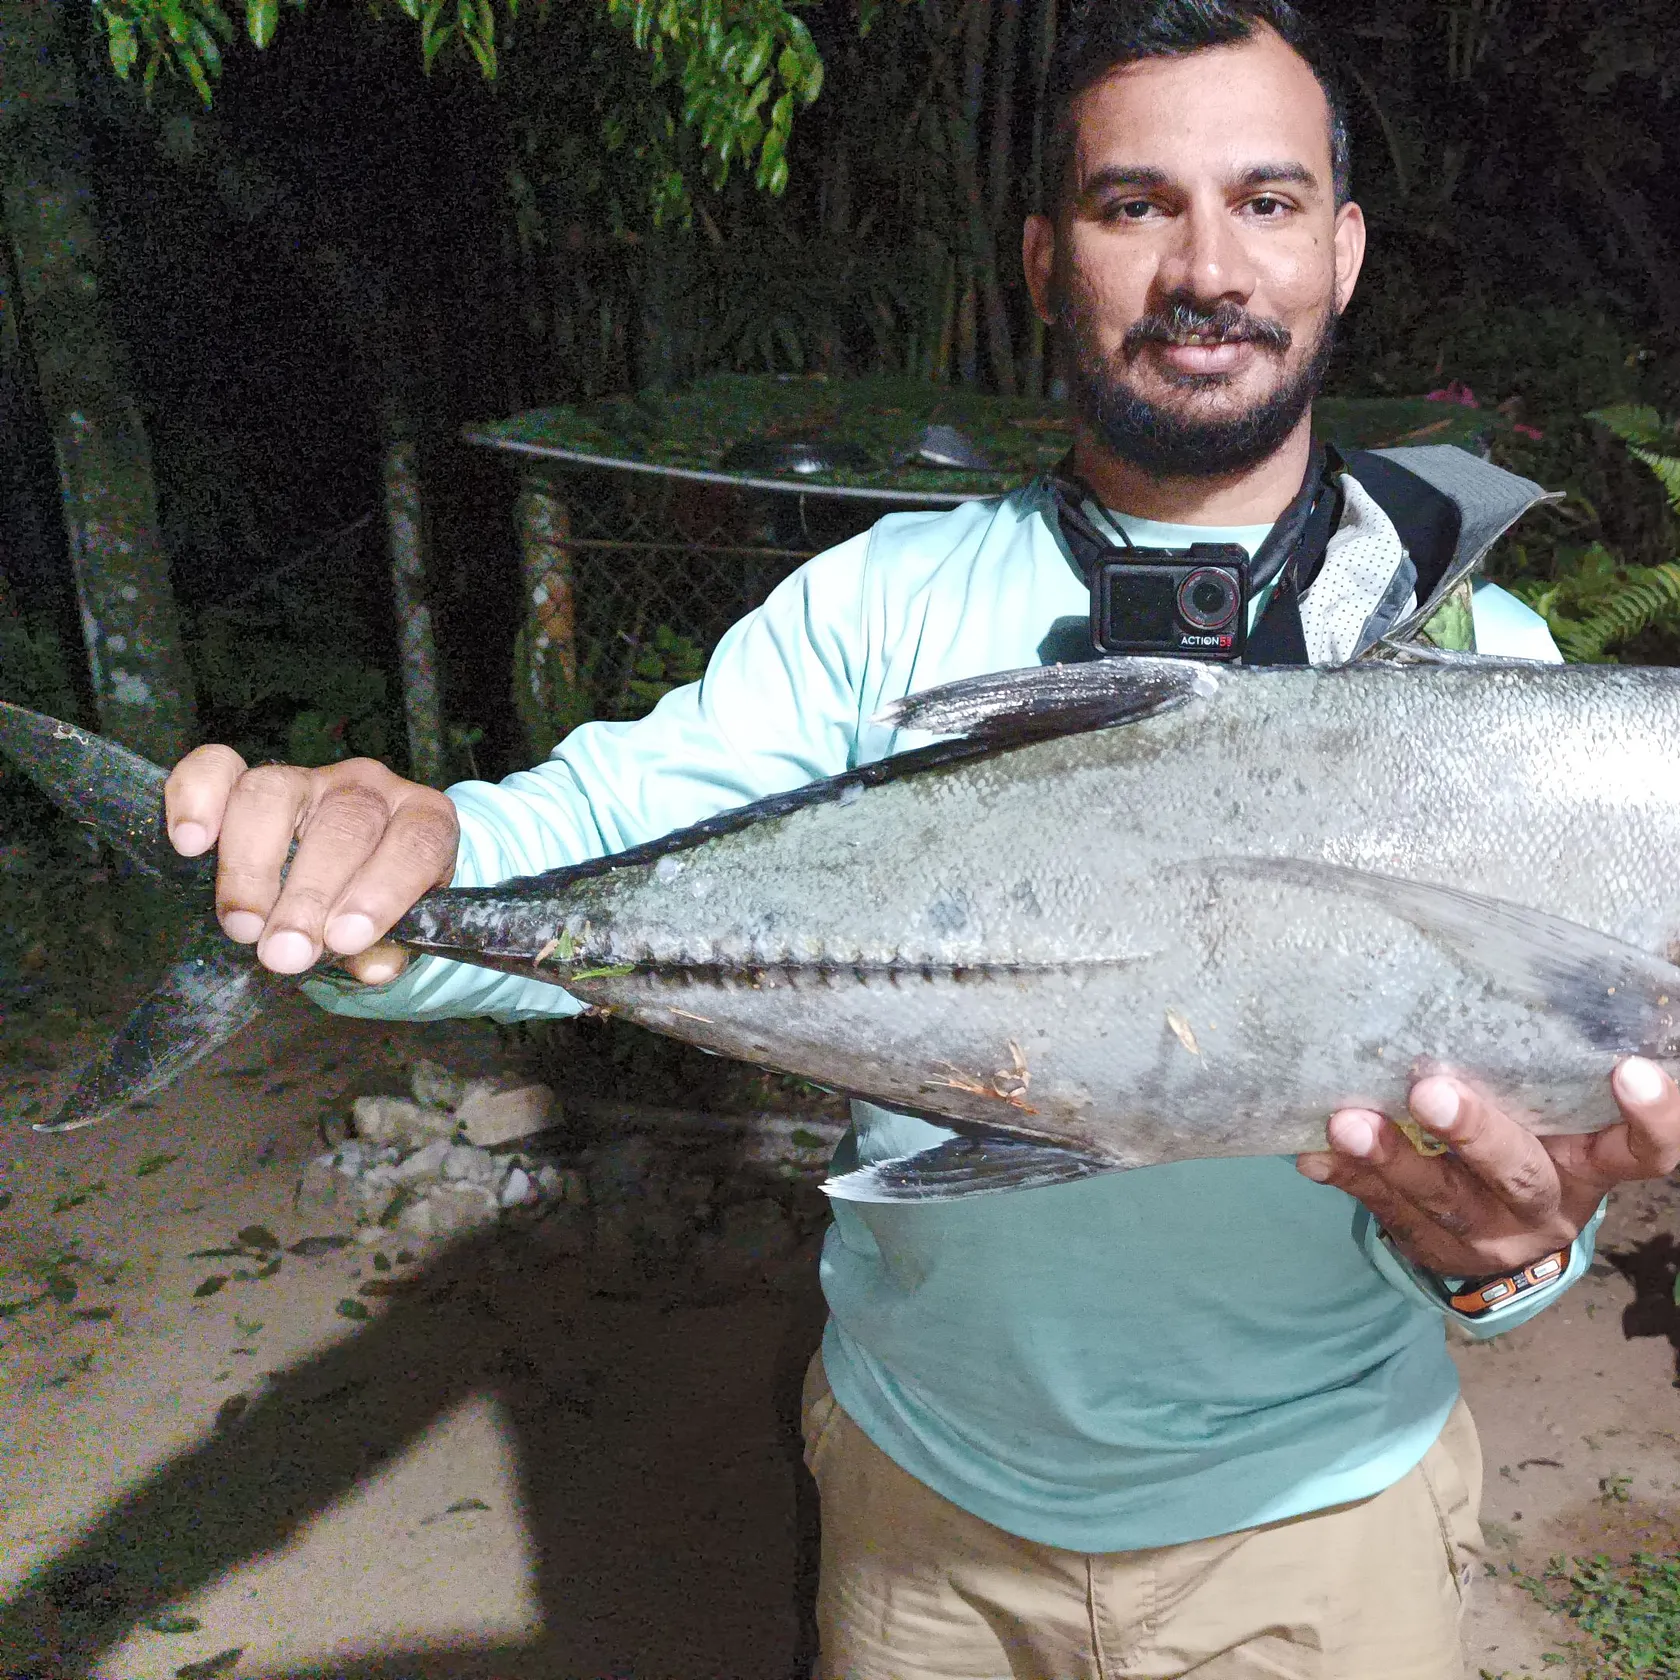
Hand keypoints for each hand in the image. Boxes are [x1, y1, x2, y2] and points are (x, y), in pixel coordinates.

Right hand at [164, 748, 458, 982]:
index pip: (416, 841)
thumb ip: (387, 946)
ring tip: (243, 928)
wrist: (349, 875)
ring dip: (253, 867)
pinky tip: (189, 845)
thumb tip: (373, 966)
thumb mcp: (395, 930)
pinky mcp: (248, 777)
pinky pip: (216, 767)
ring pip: (275, 795)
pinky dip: (196, 798)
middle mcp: (368, 788)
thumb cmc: (374, 905)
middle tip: (286, 953)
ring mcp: (309, 777)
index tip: (345, 938)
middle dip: (310, 895)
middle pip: (343, 824)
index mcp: (423, 818)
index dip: (383, 889)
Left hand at [1297, 1059, 1679, 1277]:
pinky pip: (1384, 1211)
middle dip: (1476, 1133)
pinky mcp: (1428, 1244)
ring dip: (1391, 1157)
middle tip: (1430, 1090)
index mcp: (1590, 1164)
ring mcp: (1487, 1234)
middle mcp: (1547, 1203)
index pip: (1643, 1151)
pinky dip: (1348, 1177)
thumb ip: (1555, 1059)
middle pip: (1520, 1172)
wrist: (1498, 1242)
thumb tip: (1625, 944)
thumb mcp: (1557, 1112)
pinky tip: (1315, 1153)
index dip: (1649, 1117)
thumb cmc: (1530, 1140)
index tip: (1630, 1068)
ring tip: (1347, 1121)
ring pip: (1441, 1199)